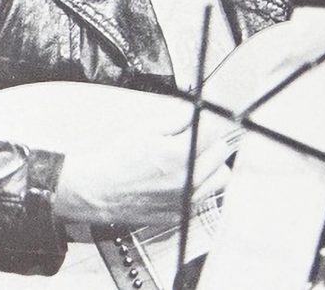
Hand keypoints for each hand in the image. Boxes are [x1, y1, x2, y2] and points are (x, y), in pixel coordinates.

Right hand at [54, 123, 231, 228]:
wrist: (103, 190)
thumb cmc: (121, 158)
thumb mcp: (146, 130)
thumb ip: (176, 120)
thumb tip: (196, 111)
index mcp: (179, 155)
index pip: (212, 131)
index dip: (206, 121)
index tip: (200, 120)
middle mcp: (189, 180)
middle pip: (221, 152)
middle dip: (210, 140)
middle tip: (195, 136)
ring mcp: (188, 200)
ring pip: (220, 176)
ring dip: (211, 163)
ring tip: (191, 159)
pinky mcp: (185, 213)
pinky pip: (206, 194)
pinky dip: (200, 183)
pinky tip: (181, 177)